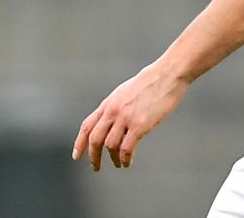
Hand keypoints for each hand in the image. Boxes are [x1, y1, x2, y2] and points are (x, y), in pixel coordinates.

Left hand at [71, 62, 187, 171]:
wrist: (166, 75)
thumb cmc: (149, 84)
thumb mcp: (124, 93)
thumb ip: (115, 107)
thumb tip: (110, 122)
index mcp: (108, 104)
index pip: (87, 126)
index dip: (79, 143)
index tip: (76, 156)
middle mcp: (113, 111)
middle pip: (95, 139)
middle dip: (93, 156)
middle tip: (96, 167)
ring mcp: (125, 118)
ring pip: (109, 145)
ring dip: (113, 158)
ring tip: (119, 163)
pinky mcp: (139, 124)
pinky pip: (126, 148)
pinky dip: (125, 158)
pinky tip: (128, 162)